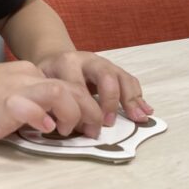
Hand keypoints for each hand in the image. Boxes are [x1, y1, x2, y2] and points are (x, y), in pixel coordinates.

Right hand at [0, 61, 101, 142]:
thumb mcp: (5, 97)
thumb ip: (28, 106)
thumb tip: (49, 124)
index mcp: (27, 74)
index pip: (68, 85)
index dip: (85, 105)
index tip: (87, 125)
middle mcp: (26, 77)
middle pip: (72, 88)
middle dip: (90, 112)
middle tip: (94, 132)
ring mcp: (14, 88)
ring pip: (60, 92)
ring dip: (72, 114)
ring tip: (67, 131)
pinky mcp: (2, 104)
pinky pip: (30, 106)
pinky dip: (42, 119)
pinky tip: (42, 130)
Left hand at [37, 51, 153, 132]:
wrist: (55, 58)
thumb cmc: (49, 78)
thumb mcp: (43, 86)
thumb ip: (51, 103)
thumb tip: (65, 126)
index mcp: (66, 63)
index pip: (78, 86)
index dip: (82, 111)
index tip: (85, 130)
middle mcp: (87, 60)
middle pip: (105, 76)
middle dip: (109, 101)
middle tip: (108, 123)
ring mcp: (103, 63)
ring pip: (121, 77)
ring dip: (130, 99)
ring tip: (138, 118)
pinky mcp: (114, 69)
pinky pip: (129, 80)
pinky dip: (138, 97)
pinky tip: (145, 112)